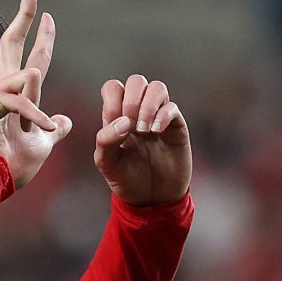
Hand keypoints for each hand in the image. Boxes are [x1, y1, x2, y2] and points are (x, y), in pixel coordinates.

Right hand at [0, 0, 71, 188]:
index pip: (28, 57)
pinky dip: (36, 118)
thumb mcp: (43, 145)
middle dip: (25, 16)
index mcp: (15, 95)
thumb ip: (52, 129)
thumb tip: (64, 120)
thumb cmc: (12, 167)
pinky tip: (40, 131)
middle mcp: (2, 88)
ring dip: (38, 106)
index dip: (39, 35)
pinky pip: (23, 100)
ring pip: (27, 76)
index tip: (47, 15)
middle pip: (12, 43)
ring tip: (37, 132)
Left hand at [94, 76, 190, 205]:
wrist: (152, 199)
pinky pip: (172, 107)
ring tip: (143, 131)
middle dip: (131, 100)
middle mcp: (139, 112)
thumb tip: (124, 121)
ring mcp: (159, 117)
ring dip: (147, 106)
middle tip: (130, 127)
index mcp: (118, 117)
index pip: (113, 88)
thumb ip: (105, 141)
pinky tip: (155, 132)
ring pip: (157, 87)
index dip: (113, 100)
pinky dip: (163, 116)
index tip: (114, 125)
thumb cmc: (128, 180)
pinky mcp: (176, 127)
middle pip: (136, 81)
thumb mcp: (107, 164)